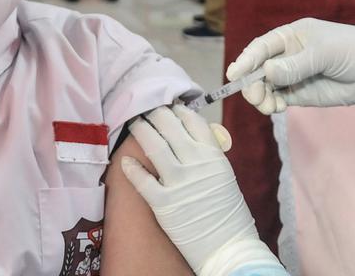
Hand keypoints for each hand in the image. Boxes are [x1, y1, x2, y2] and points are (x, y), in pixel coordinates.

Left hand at [122, 106, 281, 275]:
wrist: (229, 247)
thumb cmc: (228, 213)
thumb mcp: (225, 176)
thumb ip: (210, 155)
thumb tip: (197, 134)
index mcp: (215, 156)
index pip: (194, 122)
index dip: (180, 112)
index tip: (171, 108)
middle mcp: (197, 164)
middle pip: (170, 127)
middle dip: (157, 115)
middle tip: (148, 112)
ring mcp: (179, 182)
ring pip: (154, 146)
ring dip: (142, 131)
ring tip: (135, 125)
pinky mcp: (164, 203)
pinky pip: (142, 180)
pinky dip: (132, 168)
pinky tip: (125, 161)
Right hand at [226, 18, 354, 115]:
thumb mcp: (326, 53)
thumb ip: (296, 65)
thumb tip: (266, 72)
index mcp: (291, 36)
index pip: (262, 47)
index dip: (246, 59)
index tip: (235, 74)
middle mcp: (287, 55)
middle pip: (258, 69)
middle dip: (252, 82)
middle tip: (256, 97)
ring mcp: (293, 76)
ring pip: (265, 86)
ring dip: (260, 96)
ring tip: (268, 106)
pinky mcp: (300, 94)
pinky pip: (278, 98)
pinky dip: (272, 104)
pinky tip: (276, 108)